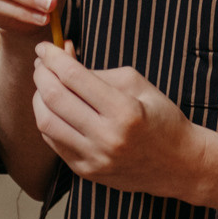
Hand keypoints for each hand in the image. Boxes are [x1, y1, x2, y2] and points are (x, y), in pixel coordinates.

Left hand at [32, 43, 206, 199]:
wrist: (178, 164)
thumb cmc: (161, 117)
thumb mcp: (138, 84)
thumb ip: (98, 72)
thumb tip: (63, 58)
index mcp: (124, 111)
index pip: (74, 77)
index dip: (53, 57)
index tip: (45, 47)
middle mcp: (107, 138)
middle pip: (54, 98)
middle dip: (41, 74)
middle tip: (41, 62)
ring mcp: (94, 158)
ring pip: (46, 123)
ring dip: (38, 98)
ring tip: (45, 84)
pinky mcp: (86, 171)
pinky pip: (53, 142)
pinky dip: (48, 119)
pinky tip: (53, 107)